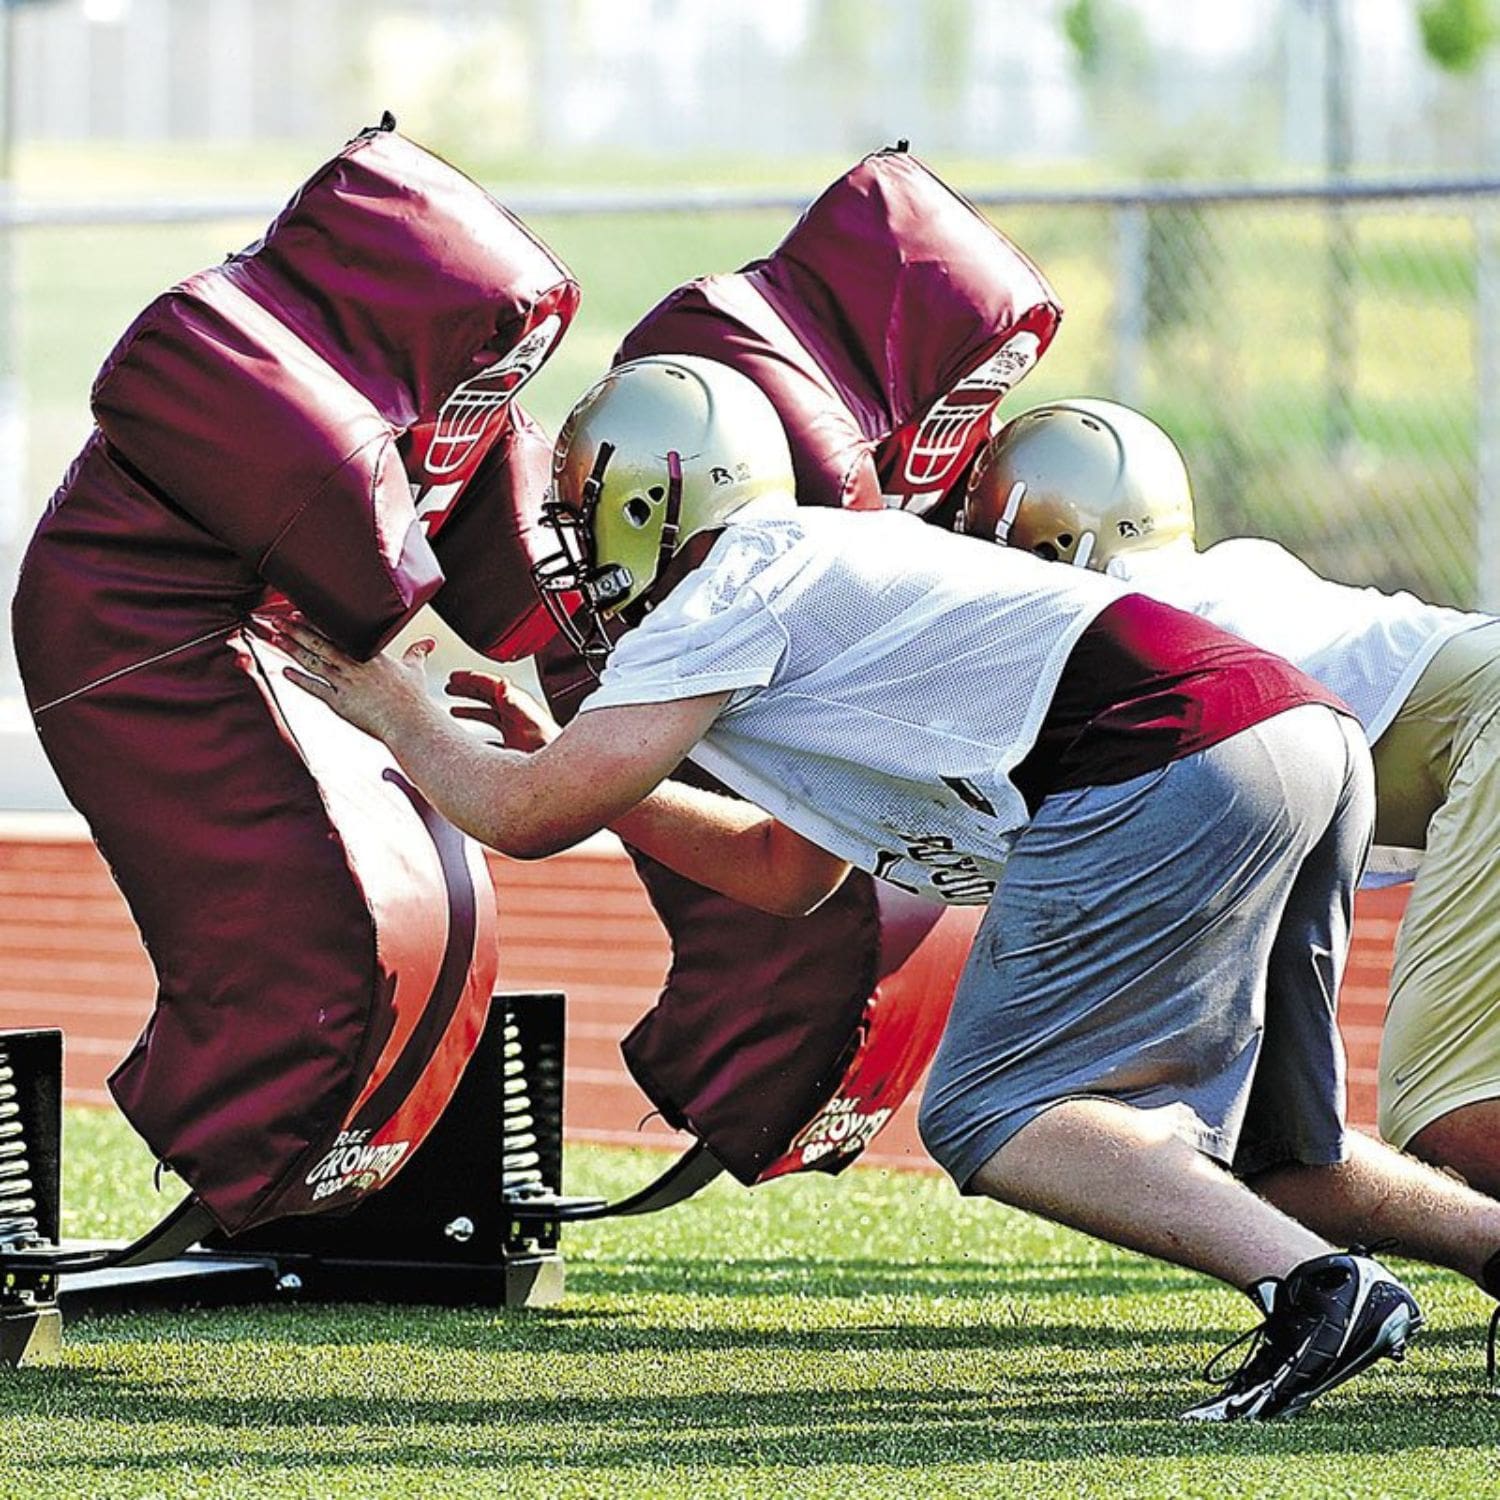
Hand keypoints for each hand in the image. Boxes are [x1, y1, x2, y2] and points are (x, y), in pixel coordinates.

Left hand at [262, 615, 436, 742]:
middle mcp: (353, 665)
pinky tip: (284, 671)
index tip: (299, 611)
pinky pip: (314, 688)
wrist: (409, 722)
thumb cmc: (413, 698)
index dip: (316, 621)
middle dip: (295, 630)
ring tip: (276, 638)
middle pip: (318, 643)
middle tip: (277, 620)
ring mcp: (344, 683)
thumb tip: (429, 643)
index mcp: (369, 653)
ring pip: (312, 661)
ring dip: (291, 649)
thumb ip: (417, 653)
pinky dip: (298, 679)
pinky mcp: (339, 702)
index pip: (337, 632)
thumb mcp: (414, 670)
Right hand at [446, 670, 558, 753]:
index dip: (472, 679)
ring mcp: (514, 729)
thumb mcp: (528, 722)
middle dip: (468, 690)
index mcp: (517, 705)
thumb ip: (514, 703)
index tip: (454, 677)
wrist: (559, 772)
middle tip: (449, 686)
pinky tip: (467, 736)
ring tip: (452, 707)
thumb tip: (503, 682)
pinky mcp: (513, 744)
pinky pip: (491, 733)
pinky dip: (477, 731)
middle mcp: (516, 714)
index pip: (491, 685)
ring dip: (470, 708)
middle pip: (487, 696)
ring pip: (488, 713)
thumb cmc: (547, 748)